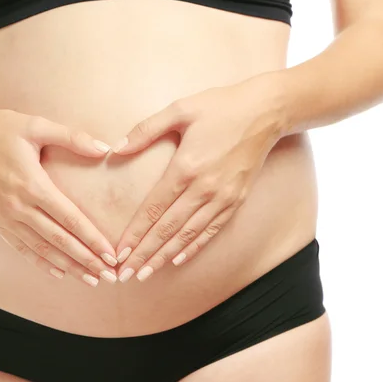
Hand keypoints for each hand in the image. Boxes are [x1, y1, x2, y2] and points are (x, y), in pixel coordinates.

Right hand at [0, 105, 117, 286]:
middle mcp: (17, 206)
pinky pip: (21, 247)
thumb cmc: (1, 128)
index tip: (111, 254)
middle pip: (59, 240)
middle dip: (86, 260)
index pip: (70, 219)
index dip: (92, 239)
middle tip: (109, 275)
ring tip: (91, 280)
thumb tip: (105, 149)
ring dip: (68, 266)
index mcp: (32, 184)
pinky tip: (60, 273)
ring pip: (41, 249)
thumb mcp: (37, 125)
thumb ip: (73, 138)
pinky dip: (41, 262)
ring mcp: (3, 217)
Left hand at [112, 75, 283, 281]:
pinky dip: (193, 247)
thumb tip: (115, 149)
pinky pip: (211, 230)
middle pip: (167, 229)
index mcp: (186, 167)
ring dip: (164, 257)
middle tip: (124, 275)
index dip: (134, 234)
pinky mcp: (236, 200)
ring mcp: (222, 197)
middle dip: (144, 254)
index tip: (118, 253)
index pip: (153, 209)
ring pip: (187, 235)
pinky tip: (178, 259)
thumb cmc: (220, 106)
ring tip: (145, 274)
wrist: (267, 111)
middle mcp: (204, 188)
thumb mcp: (180, 109)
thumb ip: (145, 130)